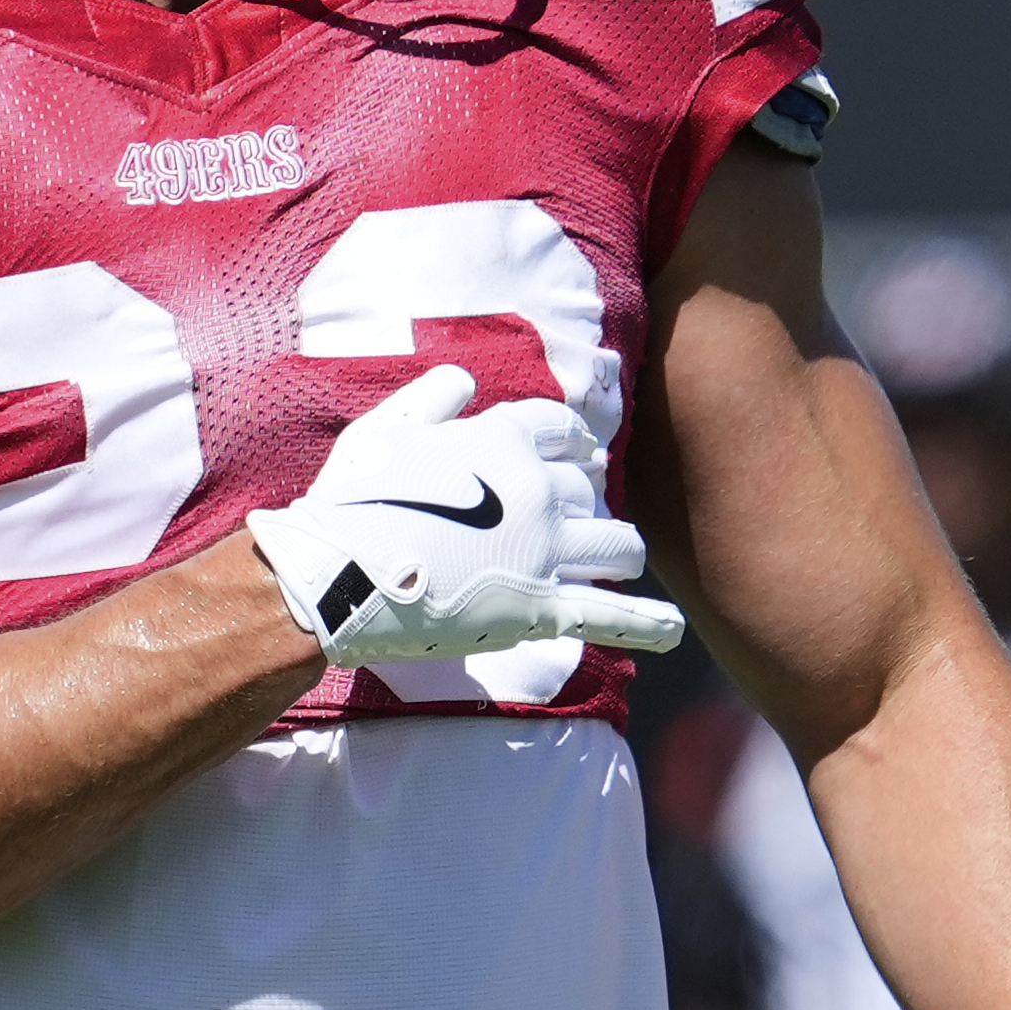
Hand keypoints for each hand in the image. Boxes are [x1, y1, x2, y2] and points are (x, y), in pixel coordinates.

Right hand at [245, 365, 684, 662]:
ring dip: (621, 550)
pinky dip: (647, 625)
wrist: (336, 575)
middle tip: (574, 515)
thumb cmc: (350, 501)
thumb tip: (464, 377)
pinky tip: (673, 632)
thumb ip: (429, 399)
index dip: (569, 440)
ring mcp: (545, 551)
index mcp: (503, 440)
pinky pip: (611, 617)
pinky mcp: (541, 608)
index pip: (561, 429)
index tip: (576, 451)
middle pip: (588, 487)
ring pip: (617, 543)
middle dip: (583, 499)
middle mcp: (537, 490)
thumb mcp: (382, 429)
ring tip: (619, 559)